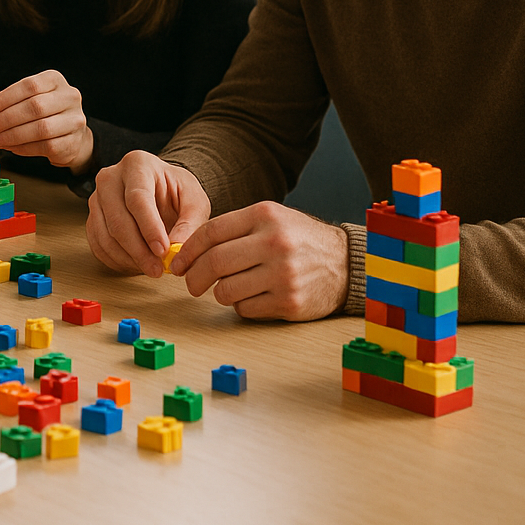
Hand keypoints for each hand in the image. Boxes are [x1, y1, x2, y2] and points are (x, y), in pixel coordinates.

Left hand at [0, 70, 92, 169]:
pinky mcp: (73, 142)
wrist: (71, 135)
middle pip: (34, 107)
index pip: (29, 86)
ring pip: (40, 129)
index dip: (4, 99)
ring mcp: (74, 120)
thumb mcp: (31, 98)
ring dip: (12, 136)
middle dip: (5, 119)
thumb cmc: (45, 113)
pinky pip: (45, 146)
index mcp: (55, 80)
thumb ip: (11, 101)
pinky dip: (23, 148)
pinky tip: (11, 147)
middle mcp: (69, 97)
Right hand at [86, 150, 210, 276]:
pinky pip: (97, 244)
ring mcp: (97, 198)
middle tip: (158, 269)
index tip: (163, 251)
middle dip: (139, 250)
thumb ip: (190, 225)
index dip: (150, 228)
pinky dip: (116, 260)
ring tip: (151, 268)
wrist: (159, 188)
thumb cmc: (175, 191)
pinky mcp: (92, 217)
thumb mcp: (195, 201)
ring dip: (128, 258)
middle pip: (118, 220)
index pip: (138, 199)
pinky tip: (136, 264)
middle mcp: (110, 178)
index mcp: (137, 164)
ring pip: (105, 235)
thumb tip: (175, 251)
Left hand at [170, 201, 348, 319]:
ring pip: (225, 290)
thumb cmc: (298, 240)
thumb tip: (187, 250)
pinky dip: (241, 306)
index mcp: (265, 215)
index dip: (187, 250)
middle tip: (191, 283)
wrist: (346, 264)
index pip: (210, 232)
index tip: (178, 262)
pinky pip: (245, 309)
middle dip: (194, 277)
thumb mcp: (270, 219)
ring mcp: (283, 274)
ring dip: (220, 293)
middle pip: (214, 263)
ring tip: (230, 287)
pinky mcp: (289, 302)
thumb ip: (234, 229)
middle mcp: (274, 243)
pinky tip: (254, 296)